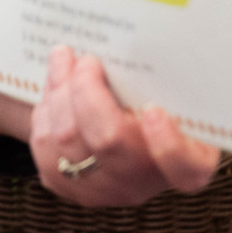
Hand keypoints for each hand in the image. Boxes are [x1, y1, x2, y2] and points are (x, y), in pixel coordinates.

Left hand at [30, 47, 219, 206]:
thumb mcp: (173, 91)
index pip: (186, 168)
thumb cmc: (154, 99)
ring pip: (68, 139)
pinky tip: (54, 88)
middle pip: (109, 141)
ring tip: (63, 58)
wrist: (121, 124)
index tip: (153, 110)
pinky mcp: (70, 188)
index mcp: (187, 158)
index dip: (169, 145)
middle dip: (87, 91)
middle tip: (88, 60)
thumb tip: (130, 42)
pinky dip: (45, 110)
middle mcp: (145, 181)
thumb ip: (162, 77)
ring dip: (58, 90)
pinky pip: (44, 146)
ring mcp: (106, 190)